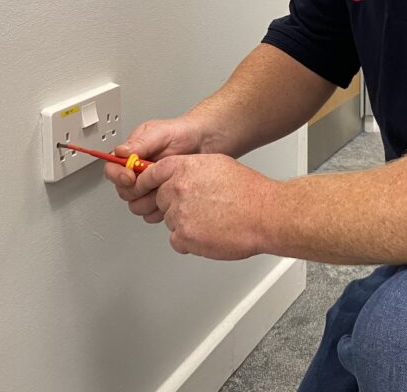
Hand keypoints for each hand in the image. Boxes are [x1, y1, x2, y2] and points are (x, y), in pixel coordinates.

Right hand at [104, 117, 206, 220]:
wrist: (205, 143)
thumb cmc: (183, 133)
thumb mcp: (161, 133)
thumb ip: (140, 143)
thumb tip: (120, 152)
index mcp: (131, 154)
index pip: (112, 169)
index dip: (118, 176)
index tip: (130, 177)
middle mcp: (137, 172)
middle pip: (123, 191)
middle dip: (137, 189)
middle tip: (152, 181)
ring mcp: (149, 187)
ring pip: (136, 205)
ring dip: (149, 200)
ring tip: (165, 186)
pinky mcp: (161, 199)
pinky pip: (152, 213)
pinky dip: (161, 209)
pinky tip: (171, 196)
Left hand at [131, 154, 279, 259]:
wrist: (264, 214)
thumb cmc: (247, 191)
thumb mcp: (216, 165)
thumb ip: (191, 169)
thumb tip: (179, 175)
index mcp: (183, 168)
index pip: (151, 174)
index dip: (147, 183)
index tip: (142, 187)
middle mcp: (177, 189)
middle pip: (160, 200)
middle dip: (175, 205)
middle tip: (200, 207)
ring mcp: (179, 213)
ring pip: (171, 221)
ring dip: (186, 224)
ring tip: (211, 220)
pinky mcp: (184, 236)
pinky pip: (177, 240)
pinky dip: (190, 241)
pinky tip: (209, 233)